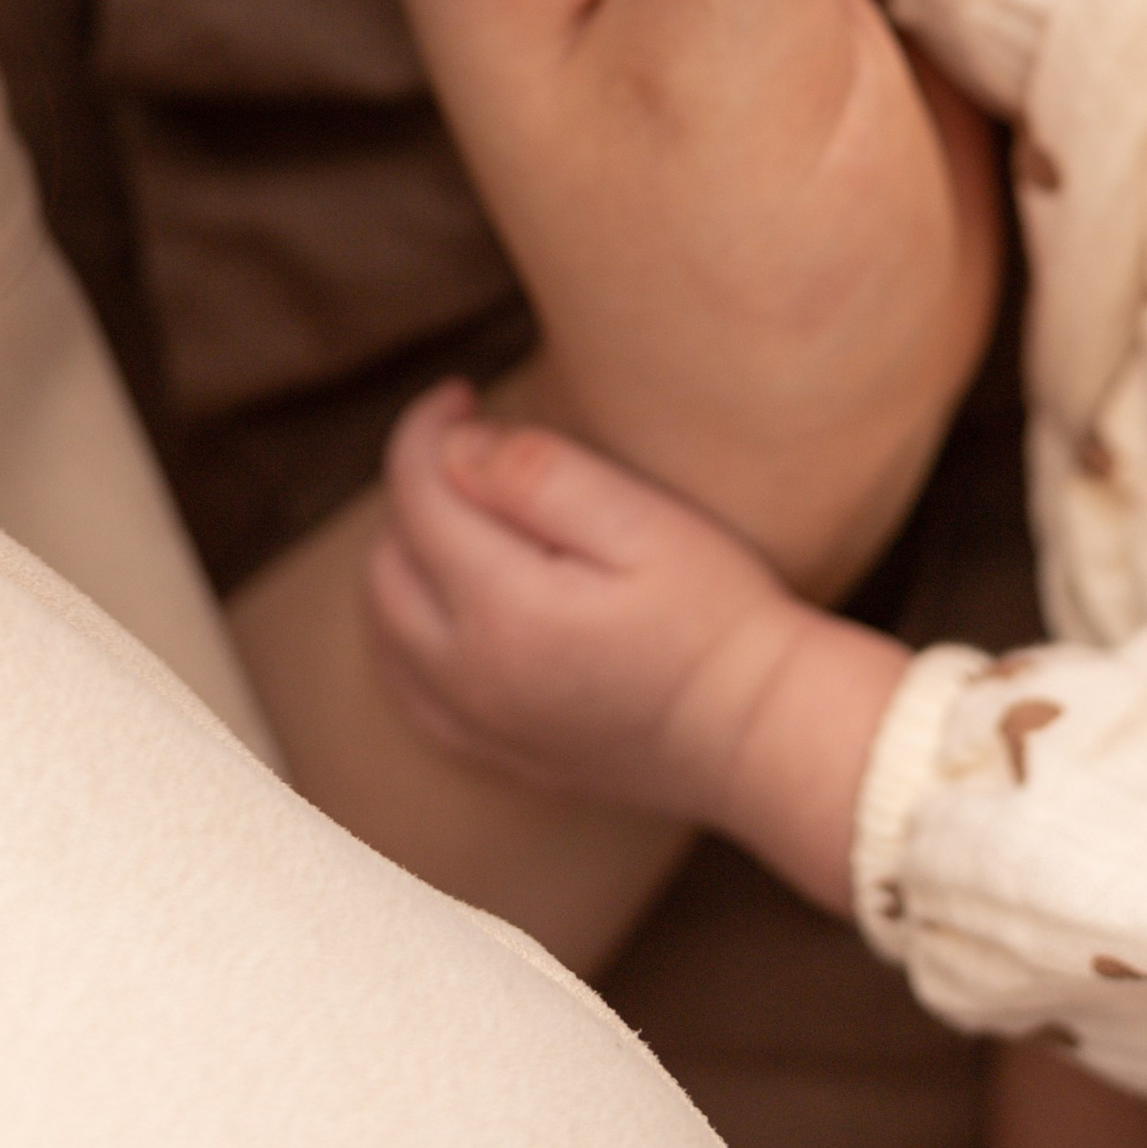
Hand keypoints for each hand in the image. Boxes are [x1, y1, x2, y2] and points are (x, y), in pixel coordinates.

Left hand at [369, 383, 907, 913]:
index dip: (426, 429)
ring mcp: (478, 723)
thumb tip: (456, 446)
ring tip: (456, 510)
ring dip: (401, 557)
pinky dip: (402, 635)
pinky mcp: (499, 754)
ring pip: (385, 627)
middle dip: (412, 487)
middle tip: (467, 442)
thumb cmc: (717, 616)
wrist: (761, 733)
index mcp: (501, 605)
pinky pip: (408, 691)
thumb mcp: (645, 522)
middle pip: (389, 559)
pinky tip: (439, 606)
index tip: (462, 393)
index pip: (417, 495)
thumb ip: (540, 475)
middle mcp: (468, 674)